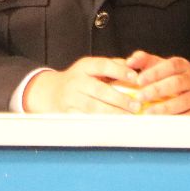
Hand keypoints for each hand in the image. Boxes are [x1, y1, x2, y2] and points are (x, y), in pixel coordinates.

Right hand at [22, 55, 137, 113]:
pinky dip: (101, 123)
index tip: (135, 77)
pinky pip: (86, 119)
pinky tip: (114, 125)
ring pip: (93, 107)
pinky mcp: (69, 113)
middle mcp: (76, 81)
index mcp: (84, 67)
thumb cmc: (81, 79)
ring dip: (113, 113)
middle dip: (119, 99)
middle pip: (99, 90)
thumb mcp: (93, 67)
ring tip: (129, 117)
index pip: (103, 66)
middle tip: (136, 105)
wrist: (52, 91)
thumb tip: (136, 67)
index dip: (119, 71)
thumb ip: (114, 66)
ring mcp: (71, 98)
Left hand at [127, 51, 189, 114]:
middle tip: (139, 97)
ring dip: (164, 107)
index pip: (170, 66)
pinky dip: (174, 119)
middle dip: (156, 90)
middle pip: (176, 83)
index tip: (138, 80)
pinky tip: (161, 122)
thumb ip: (144, 60)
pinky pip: (189, 117)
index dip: (154, 72)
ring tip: (147, 112)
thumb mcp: (159, 66)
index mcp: (183, 66)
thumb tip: (129, 62)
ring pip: (183, 101)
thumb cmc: (170, 79)